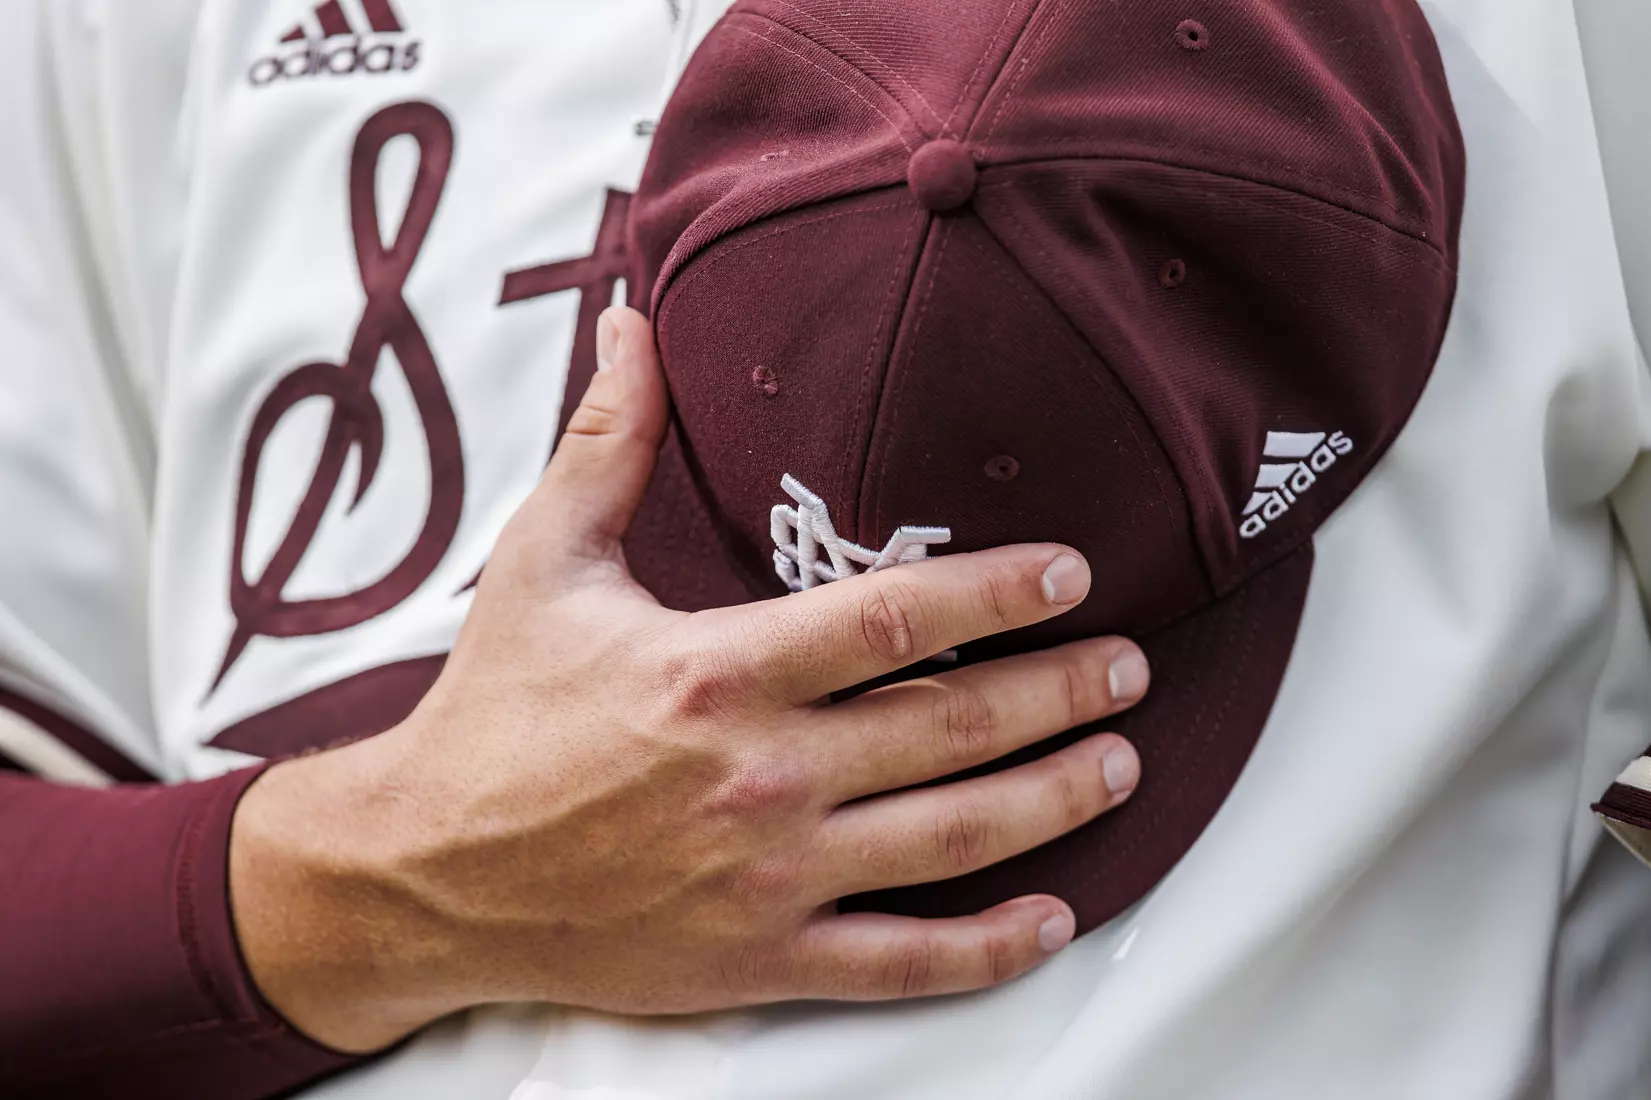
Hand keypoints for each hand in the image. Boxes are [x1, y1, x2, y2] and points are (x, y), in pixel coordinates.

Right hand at [228, 308, 1148, 1053]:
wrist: (424, 871)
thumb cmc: (491, 711)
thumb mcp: (542, 561)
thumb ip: (608, 443)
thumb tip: (631, 322)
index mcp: (715, 672)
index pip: (894, 619)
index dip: (999, 592)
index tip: (1072, 574)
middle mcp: (757, 775)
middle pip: (953, 727)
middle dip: (1061, 695)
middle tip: (1129, 669)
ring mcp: (766, 876)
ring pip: (951, 840)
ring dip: (1055, 801)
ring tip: (1120, 764)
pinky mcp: (757, 960)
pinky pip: (899, 964)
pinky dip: (986, 950)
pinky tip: (1052, 921)